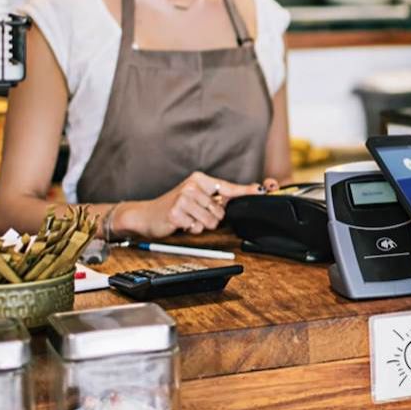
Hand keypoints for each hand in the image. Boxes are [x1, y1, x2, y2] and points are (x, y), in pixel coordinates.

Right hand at [118, 171, 263, 238]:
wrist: (146, 215)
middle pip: (221, 211)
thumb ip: (218, 196)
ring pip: (210, 221)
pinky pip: (196, 228)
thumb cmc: (175, 206)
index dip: (247, 191)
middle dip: (211, 218)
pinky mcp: (176, 213)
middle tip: (195, 214)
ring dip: (201, 225)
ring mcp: (183, 198)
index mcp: (199, 180)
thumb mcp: (196, 197)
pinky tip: (180, 223)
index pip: (228, 187)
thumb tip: (245, 193)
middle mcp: (192, 186)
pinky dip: (190, 229)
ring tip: (188, 219)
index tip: (264, 189)